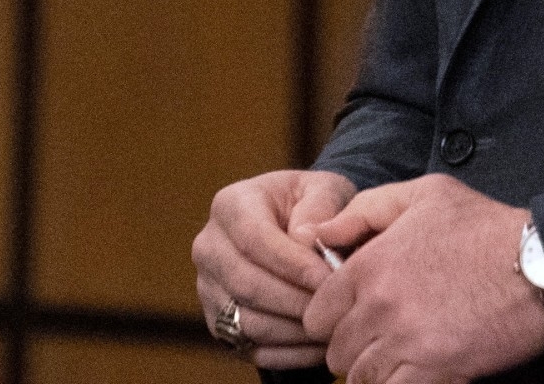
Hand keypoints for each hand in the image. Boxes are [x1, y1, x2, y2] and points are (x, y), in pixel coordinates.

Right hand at [193, 169, 355, 368]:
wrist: (296, 228)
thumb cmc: (313, 207)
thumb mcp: (323, 190)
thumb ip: (319, 206)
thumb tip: (305, 239)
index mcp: (231, 205)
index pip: (254, 239)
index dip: (291, 263)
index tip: (328, 278)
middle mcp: (210, 248)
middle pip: (247, 284)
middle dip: (295, 300)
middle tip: (334, 307)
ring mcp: (209, 289)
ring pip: (247, 321)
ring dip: (292, 330)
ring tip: (330, 327)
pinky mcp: (219, 323)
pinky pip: (250, 347)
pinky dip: (287, 353)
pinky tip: (318, 346)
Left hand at [303, 173, 543, 383]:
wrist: (540, 263)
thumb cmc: (485, 226)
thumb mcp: (426, 194)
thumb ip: (366, 209)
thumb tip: (320, 231)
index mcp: (370, 265)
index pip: (317, 314)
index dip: (333, 317)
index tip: (356, 315)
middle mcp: (379, 306)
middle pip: (335, 351)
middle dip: (353, 348)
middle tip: (381, 338)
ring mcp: (405, 342)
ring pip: (359, 378)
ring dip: (374, 372)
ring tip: (399, 358)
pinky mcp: (434, 371)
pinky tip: (415, 373)